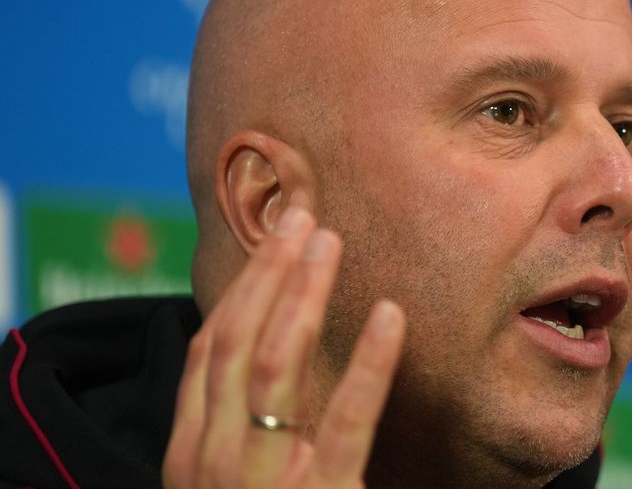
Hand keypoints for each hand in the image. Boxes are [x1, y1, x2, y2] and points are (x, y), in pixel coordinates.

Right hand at [163, 207, 405, 487]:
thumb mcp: (233, 480)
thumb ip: (242, 431)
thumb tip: (271, 358)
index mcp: (192, 452)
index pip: (210, 350)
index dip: (242, 287)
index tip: (274, 239)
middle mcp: (216, 458)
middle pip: (235, 341)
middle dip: (266, 270)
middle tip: (300, 217)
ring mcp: (265, 477)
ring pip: (275, 363)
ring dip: (302, 292)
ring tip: (330, 243)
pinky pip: (347, 419)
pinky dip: (370, 362)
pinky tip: (391, 317)